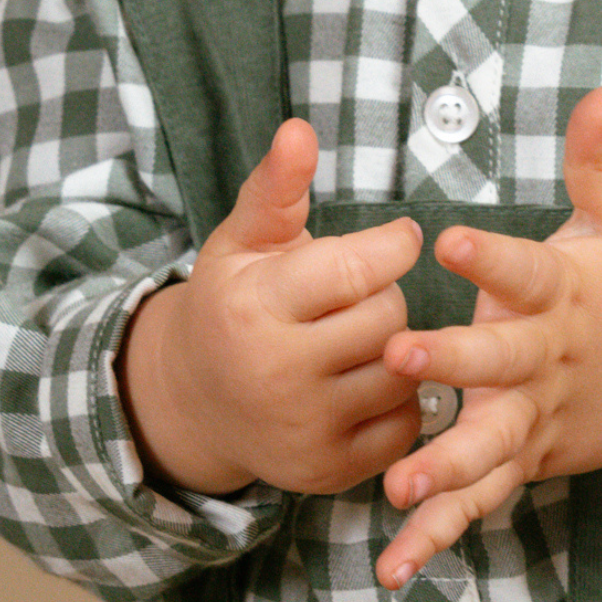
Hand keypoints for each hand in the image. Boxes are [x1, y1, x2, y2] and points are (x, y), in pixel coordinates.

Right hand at [118, 118, 424, 497]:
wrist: (195, 403)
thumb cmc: (229, 304)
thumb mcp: (242, 240)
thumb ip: (277, 186)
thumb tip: (300, 128)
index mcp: (254, 308)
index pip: (360, 268)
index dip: (393, 244)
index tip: (396, 238)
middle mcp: (277, 375)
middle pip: (388, 317)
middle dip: (385, 295)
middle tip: (359, 294)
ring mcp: (304, 432)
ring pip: (403, 369)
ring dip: (396, 345)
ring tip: (360, 334)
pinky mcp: (329, 473)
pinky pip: (406, 423)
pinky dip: (400, 398)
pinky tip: (364, 379)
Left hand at [375, 88, 601, 586]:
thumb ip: (600, 159)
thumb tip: (599, 90)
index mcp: (567, 294)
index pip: (525, 270)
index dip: (488, 257)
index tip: (446, 241)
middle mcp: (550, 360)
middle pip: (499, 363)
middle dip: (451, 361)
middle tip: (399, 353)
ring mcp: (541, 418)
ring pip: (491, 446)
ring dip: (445, 467)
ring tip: (397, 485)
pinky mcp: (532, 460)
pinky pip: (483, 501)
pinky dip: (441, 534)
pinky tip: (393, 565)